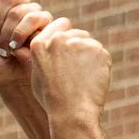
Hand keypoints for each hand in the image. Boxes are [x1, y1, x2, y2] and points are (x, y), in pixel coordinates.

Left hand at [0, 0, 61, 138]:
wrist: (9, 80)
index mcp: (1, 4)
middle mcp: (19, 5)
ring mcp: (35, 14)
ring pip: (21, 10)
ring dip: (8, 33)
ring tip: (5, 49)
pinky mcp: (49, 24)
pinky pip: (37, 18)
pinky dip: (22, 35)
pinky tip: (17, 49)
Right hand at [23, 16, 112, 138]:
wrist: (72, 113)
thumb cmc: (52, 101)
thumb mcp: (37, 77)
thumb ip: (43, 57)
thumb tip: (46, 45)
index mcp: (40, 44)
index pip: (58, 25)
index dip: (65, 36)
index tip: (68, 49)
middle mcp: (58, 39)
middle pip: (75, 33)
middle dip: (78, 46)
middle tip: (77, 68)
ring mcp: (79, 43)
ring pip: (89, 43)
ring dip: (89, 55)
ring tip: (83, 79)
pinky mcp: (98, 50)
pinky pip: (101, 54)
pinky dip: (100, 65)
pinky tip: (93, 81)